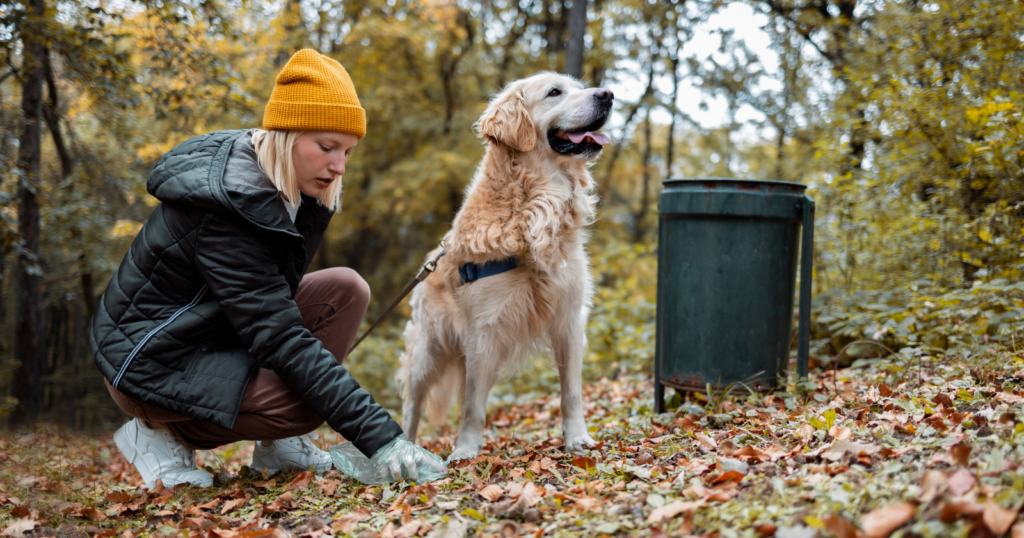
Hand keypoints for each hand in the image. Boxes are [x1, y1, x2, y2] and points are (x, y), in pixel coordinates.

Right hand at [330, 435, 446, 483]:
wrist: (387, 440)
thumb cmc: (406, 451)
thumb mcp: (416, 452)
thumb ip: (428, 461)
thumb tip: (443, 470)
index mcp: (414, 453)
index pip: (427, 459)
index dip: (435, 465)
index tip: (443, 472)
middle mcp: (405, 455)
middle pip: (410, 464)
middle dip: (413, 473)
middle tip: (414, 479)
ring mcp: (393, 458)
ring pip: (396, 471)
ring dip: (398, 478)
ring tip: (399, 480)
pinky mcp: (383, 462)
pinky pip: (385, 473)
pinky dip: (386, 478)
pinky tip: (388, 479)